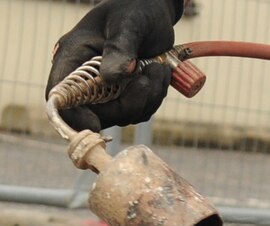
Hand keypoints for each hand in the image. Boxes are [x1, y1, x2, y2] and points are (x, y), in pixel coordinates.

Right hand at [46, 0, 184, 131]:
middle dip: (128, 104)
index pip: (62, 97)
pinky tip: (159, 73)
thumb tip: (113, 77)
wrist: (153, 12)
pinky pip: (141, 111)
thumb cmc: (135, 10)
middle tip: (148, 78)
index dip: (74, 116)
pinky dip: (155, 97)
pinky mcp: (128, 96)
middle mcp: (88, 80)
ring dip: (148, 97)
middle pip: (97, 115)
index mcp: (74, 59)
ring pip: (125, 115)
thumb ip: (119, 48)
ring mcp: (108, 91)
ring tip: (157, 67)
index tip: (95, 123)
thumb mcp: (127, 24)